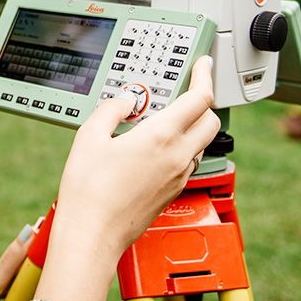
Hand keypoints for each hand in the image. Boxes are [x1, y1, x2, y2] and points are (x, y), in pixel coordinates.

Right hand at [51, 56, 218, 266]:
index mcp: (161, 137)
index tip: (203, 64)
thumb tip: (125, 100)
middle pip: (211, 120)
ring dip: (193, 126)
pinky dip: (181, 147)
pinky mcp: (172, 193)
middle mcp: (178, 157)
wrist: (92, 235)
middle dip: (203, 101)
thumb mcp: (89, 137)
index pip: (199, 98)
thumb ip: (111, 110)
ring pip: (202, 143)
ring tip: (165, 119)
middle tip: (185, 91)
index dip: (205, 76)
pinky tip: (155, 148)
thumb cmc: (89, 191)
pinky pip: (188, 162)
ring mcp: (178, 177)